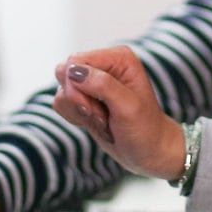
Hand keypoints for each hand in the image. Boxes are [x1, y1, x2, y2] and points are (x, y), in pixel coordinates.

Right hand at [50, 47, 186, 178]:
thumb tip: (73, 71)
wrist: (149, 152)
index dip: (78, 87)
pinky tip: (95, 123)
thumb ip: (103, 85)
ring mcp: (92, 82)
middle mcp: (103, 65)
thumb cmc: (146, 129)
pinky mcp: (84, 97)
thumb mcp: (128, 107)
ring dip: (79, 111)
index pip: (76, 61)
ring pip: (62, 90)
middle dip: (78, 100)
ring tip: (103, 120)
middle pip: (65, 73)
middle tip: (102, 115)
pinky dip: (75, 117)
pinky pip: (62, 103)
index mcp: (118, 58)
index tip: (97, 109)